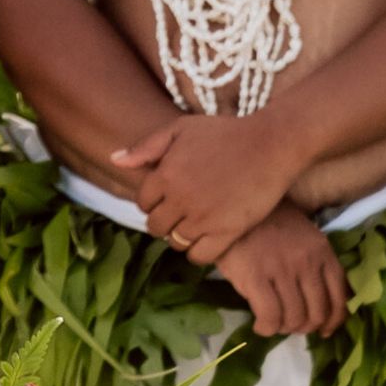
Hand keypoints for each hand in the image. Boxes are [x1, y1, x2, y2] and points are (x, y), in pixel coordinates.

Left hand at [120, 108, 294, 266]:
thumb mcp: (181, 129)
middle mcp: (179, 199)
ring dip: (181, 236)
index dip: (154, 202)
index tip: (169, 198)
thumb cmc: (225, 133)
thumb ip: (146, 147)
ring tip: (196, 224)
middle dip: (165, 221)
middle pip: (156, 226)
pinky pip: (199, 257)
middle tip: (182, 213)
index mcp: (164, 175)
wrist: (270, 144)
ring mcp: (202, 218)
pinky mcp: (226, 232)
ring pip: (176, 242)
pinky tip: (207, 239)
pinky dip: (198, 252)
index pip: (143, 203)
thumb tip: (114, 159)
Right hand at [218, 205, 354, 341]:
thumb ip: (315, 263)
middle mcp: (307, 263)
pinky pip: (269, 316)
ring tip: (273, 323)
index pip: (339, 297)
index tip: (323, 330)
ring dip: (284, 329)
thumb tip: (321, 301)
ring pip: (293, 318)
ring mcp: (282, 270)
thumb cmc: (267, 221)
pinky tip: (260, 325)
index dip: (333, 321)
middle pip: (316, 313)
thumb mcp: (303, 236)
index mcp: (322, 252)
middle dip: (305, 328)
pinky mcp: (255, 277)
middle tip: (291, 326)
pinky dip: (266, 328)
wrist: (231, 203)